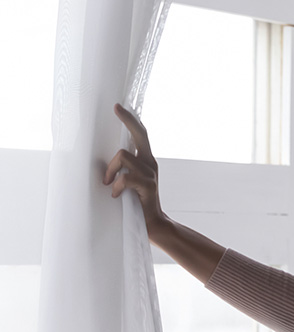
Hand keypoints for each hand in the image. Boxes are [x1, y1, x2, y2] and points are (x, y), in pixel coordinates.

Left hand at [103, 103, 167, 235]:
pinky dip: (116, 185)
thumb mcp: (130, 182)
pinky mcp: (148, 186)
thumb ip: (124, 168)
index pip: (140, 134)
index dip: (130, 119)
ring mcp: (150, 174)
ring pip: (123, 156)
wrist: (153, 225)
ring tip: (109, 183)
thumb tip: (102, 157)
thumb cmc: (136, 204)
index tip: (117, 106)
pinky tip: (115, 194)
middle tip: (115, 109)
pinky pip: (126, 177)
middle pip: (139, 134)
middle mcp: (150, 163)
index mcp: (146, 160)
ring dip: (111, 169)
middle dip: (127, 120)